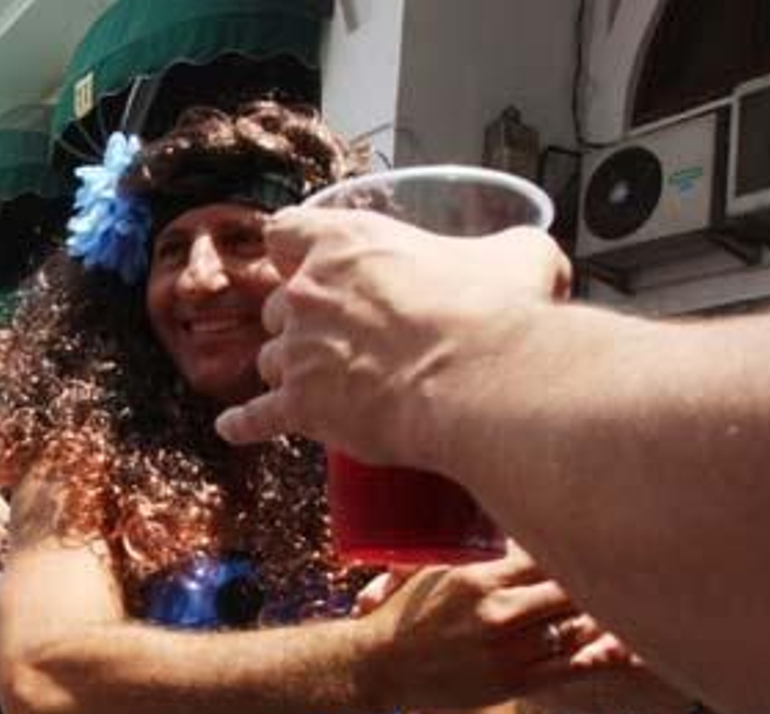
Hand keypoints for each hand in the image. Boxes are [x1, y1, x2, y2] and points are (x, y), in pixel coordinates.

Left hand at [215, 207, 570, 464]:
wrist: (479, 382)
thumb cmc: (495, 313)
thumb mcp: (517, 256)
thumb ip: (511, 249)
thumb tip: (536, 256)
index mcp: (347, 242)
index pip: (287, 230)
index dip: (292, 247)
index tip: (299, 260)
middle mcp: (309, 291)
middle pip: (279, 304)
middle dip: (299, 320)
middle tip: (330, 336)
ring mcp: (299, 351)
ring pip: (271, 360)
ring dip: (288, 369)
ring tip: (314, 384)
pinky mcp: (301, 408)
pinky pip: (257, 417)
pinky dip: (245, 423)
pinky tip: (233, 428)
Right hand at [360, 544, 602, 709]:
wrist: (379, 666)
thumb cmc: (407, 614)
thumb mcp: (436, 570)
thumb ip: (476, 554)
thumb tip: (506, 522)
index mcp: (479, 578)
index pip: (547, 553)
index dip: (574, 548)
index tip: (593, 543)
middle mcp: (497, 612)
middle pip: (571, 590)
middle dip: (598, 580)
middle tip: (621, 574)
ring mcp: (507, 651)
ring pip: (577, 628)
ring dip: (604, 618)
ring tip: (628, 606)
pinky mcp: (513, 683)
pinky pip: (572, 668)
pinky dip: (600, 656)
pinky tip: (623, 648)